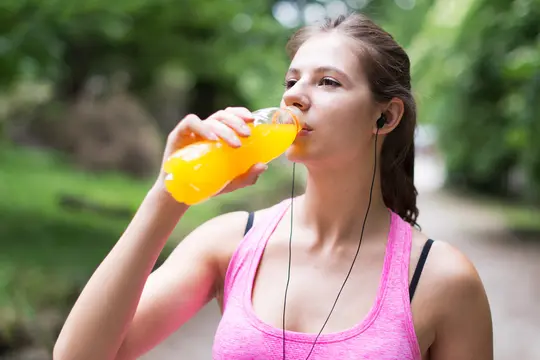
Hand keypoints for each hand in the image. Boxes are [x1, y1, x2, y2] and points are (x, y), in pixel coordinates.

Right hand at [153, 107, 267, 199]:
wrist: (180, 196)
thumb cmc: (206, 184)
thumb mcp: (231, 182)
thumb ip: (247, 176)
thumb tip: (263, 166)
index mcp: (218, 134)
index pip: (230, 115)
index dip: (241, 113)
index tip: (252, 120)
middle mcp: (206, 129)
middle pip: (223, 116)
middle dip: (237, 122)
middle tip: (247, 135)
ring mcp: (192, 131)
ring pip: (211, 120)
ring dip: (225, 129)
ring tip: (235, 144)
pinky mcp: (178, 135)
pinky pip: (191, 123)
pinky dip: (204, 128)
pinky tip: (214, 139)